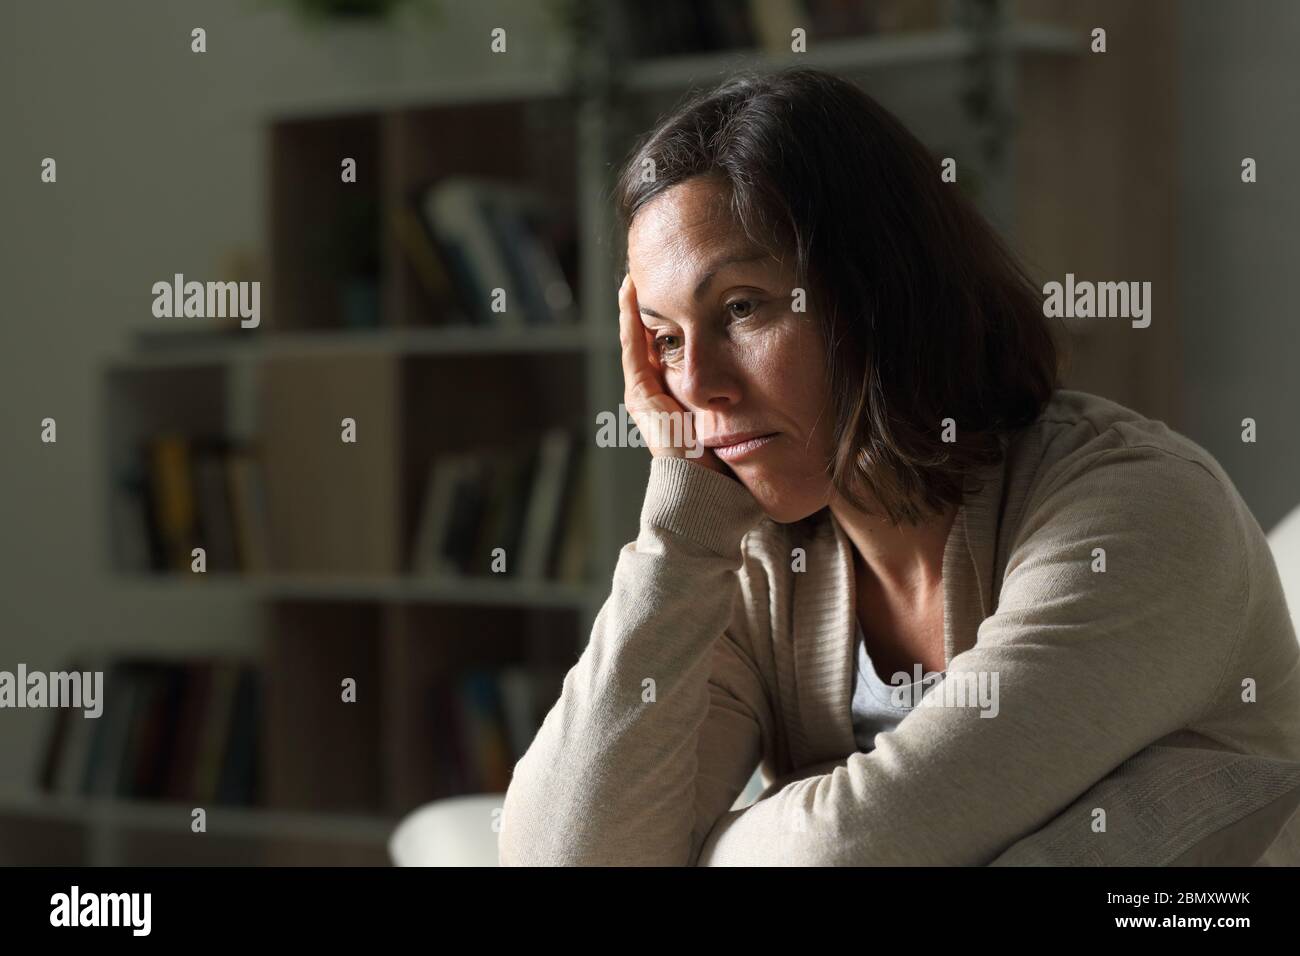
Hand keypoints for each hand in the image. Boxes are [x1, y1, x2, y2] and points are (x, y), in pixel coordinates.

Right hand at [618, 273, 731, 477]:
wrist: (701, 489)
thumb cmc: (723, 463)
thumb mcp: (732, 417)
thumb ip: (737, 398)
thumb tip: (766, 376)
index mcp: (673, 397)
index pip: (668, 349)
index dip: (670, 320)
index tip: (677, 290)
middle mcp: (653, 393)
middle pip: (649, 340)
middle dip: (650, 308)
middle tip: (651, 274)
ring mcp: (643, 392)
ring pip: (637, 338)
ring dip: (635, 305)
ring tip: (635, 273)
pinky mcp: (640, 392)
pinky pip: (633, 345)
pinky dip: (629, 316)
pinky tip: (630, 289)